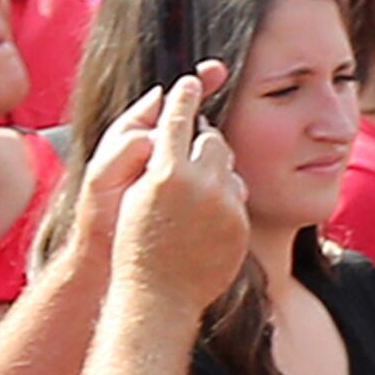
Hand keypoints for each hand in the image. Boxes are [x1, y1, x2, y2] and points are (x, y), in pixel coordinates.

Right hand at [112, 71, 247, 312]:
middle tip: (193, 145)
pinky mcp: (240, 226)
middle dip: (204, 138)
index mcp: (166, 171)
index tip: (191, 81)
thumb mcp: (134, 193)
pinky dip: (225, 195)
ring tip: (197, 183)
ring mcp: (224, 206)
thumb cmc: (134, 242)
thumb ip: (151, 157)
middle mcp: (199, 184)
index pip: (179, 118)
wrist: (159, 294)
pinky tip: (208, 210)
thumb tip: (167, 131)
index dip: (186, 95)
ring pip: (229, 166)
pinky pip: (238, 196)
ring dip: (216, 166)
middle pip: (213, 139)